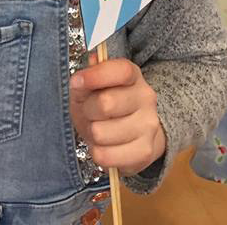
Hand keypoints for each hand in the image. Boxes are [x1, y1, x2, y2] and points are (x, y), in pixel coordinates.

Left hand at [69, 54, 166, 175]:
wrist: (132, 133)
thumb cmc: (105, 104)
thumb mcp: (92, 86)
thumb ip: (85, 79)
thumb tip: (79, 81)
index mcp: (133, 76)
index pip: (121, 71)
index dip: (96, 76)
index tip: (77, 82)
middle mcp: (146, 98)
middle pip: (106, 104)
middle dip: (88, 110)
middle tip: (89, 112)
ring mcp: (148, 126)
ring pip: (101, 133)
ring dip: (91, 133)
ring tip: (97, 129)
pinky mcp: (145, 152)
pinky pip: (105, 156)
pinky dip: (97, 152)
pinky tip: (104, 145)